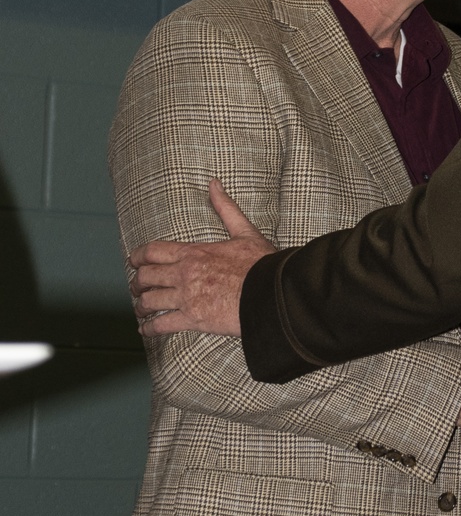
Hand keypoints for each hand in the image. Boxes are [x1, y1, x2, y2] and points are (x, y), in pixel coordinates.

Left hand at [129, 180, 274, 337]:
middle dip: (137, 283)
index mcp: (193, 253)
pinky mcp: (192, 320)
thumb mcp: (244, 231)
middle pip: (146, 277)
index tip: (134, 261)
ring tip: (141, 310)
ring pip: (150, 301)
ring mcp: (186, 298)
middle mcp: (184, 274)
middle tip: (136, 287)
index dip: (138, 256)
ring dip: (141, 306)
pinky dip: (150, 329)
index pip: (153, 251)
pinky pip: (161, 325)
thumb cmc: (260, 264)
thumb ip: (225, 208)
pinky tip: (146, 330)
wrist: (271, 294)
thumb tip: (214, 184)